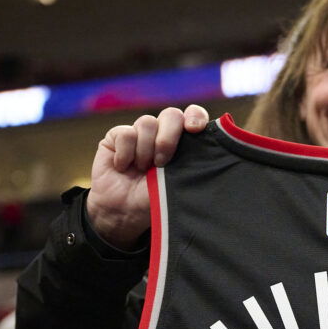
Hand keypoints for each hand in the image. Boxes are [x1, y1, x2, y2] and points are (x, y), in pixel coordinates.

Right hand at [86, 105, 209, 248]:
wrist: (122, 214)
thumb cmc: (155, 202)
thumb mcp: (179, 186)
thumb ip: (192, 166)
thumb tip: (210, 151)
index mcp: (183, 144)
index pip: (194, 116)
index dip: (195, 116)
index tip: (195, 129)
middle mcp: (162, 134)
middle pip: (171, 115)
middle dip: (168, 138)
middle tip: (162, 163)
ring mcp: (140, 134)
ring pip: (147, 122)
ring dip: (145, 150)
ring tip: (142, 170)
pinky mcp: (117, 136)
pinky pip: (125, 133)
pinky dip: (126, 154)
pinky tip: (123, 167)